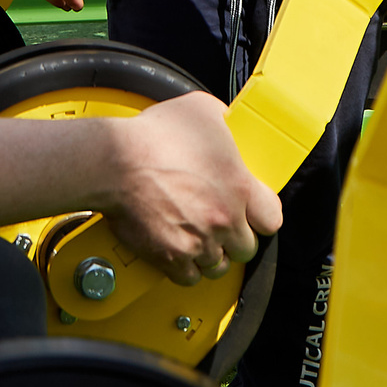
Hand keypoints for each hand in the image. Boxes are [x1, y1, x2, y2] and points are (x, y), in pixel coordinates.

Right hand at [99, 91, 281, 284]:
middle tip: (221, 223)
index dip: (262, 216)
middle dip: (235, 237)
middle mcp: (223, 219)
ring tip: (200, 237)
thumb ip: (226, 122)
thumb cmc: (154, 135)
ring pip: (218, 266)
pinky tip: (180, 250)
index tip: (252, 212)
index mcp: (239, 187)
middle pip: (246, 248)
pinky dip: (186, 267)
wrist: (114, 161)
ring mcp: (198, 242)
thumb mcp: (202, 109)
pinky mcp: (171, 257)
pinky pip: (189, 277)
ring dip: (212, 254)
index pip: (272, 220)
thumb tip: (230, 125)